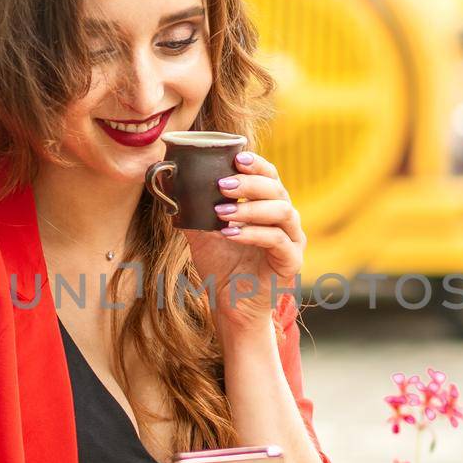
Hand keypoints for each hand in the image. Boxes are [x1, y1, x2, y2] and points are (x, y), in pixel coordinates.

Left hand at [182, 151, 304, 326]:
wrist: (230, 305)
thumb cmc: (221, 267)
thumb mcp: (203, 233)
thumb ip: (194, 209)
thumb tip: (170, 185)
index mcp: (269, 207)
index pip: (270, 177)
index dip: (256, 164)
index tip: (237, 158)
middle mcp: (286, 220)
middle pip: (277, 190)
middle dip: (249, 183)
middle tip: (222, 185)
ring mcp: (293, 240)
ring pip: (281, 211)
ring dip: (249, 208)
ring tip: (221, 212)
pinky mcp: (292, 261)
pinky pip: (277, 240)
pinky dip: (253, 233)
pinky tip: (230, 233)